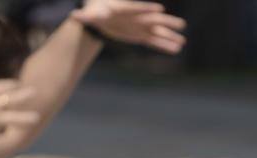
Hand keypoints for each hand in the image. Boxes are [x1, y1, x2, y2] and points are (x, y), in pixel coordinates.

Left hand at [72, 0, 186, 54]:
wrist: (101, 14)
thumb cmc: (96, 11)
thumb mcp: (91, 14)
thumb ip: (86, 15)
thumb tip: (74, 15)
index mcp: (127, 10)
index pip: (138, 9)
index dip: (148, 9)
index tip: (159, 10)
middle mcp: (138, 18)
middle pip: (154, 20)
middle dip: (167, 23)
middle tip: (181, 24)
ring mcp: (141, 27)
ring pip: (158, 32)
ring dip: (169, 37)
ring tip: (182, 42)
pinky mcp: (141, 36)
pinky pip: (154, 42)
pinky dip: (164, 46)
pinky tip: (176, 49)